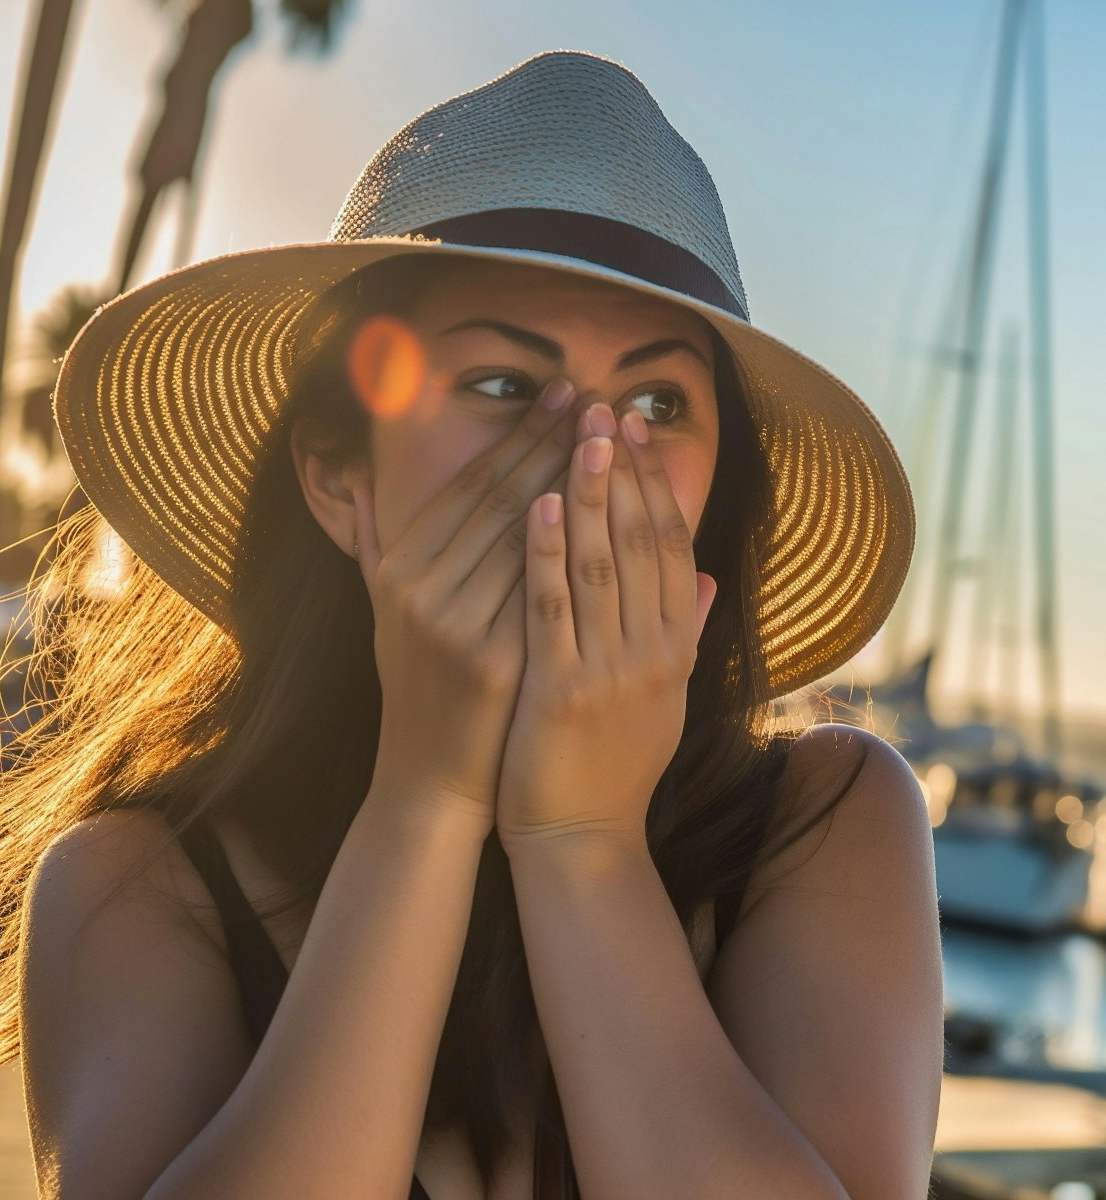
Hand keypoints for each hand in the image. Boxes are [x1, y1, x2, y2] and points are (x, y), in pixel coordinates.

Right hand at [350, 378, 587, 832]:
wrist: (429, 775)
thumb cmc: (414, 685)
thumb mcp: (381, 610)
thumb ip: (372, 540)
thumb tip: (356, 474)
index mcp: (399, 570)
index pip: (471, 486)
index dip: (520, 437)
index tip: (559, 398)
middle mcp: (422, 591)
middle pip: (505, 501)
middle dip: (556, 444)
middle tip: (598, 400)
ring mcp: (458, 626)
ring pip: (532, 539)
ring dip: (579, 486)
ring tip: (616, 443)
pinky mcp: (496, 662)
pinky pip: (548, 591)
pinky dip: (581, 552)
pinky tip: (618, 519)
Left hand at [495, 399, 716, 851]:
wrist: (582, 838)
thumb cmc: (613, 763)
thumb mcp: (666, 699)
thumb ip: (689, 634)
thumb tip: (715, 578)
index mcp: (676, 648)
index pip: (672, 548)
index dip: (656, 485)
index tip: (636, 432)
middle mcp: (653, 653)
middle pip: (645, 543)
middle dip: (626, 471)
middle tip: (608, 409)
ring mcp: (610, 672)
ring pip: (606, 564)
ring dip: (594, 494)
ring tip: (580, 433)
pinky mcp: (561, 692)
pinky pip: (555, 609)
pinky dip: (550, 553)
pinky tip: (543, 503)